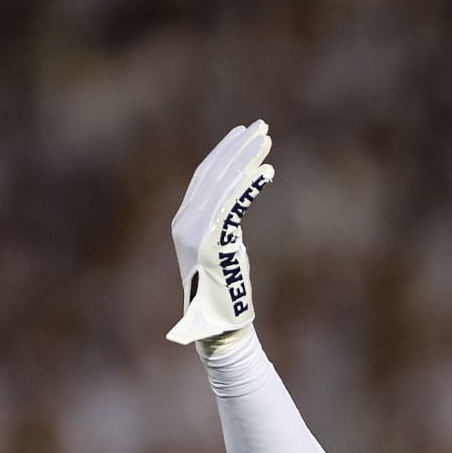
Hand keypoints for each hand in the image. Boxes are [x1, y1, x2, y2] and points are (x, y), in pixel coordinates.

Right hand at [165, 120, 274, 345]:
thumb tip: (239, 195)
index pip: (204, 176)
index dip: (224, 152)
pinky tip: (268, 172)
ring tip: (267, 140)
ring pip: (224, 184)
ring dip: (247, 159)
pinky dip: (250, 186)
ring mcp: (196, 232)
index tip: (244, 134)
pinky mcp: (212, 243)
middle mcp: (184, 222)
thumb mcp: (222, 249)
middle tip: (262, 126)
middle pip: (213, 173)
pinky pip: (233, 206)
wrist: (217, 326)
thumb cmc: (225, 294)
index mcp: (183, 221)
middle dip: (238, 147)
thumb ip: (223, 222)